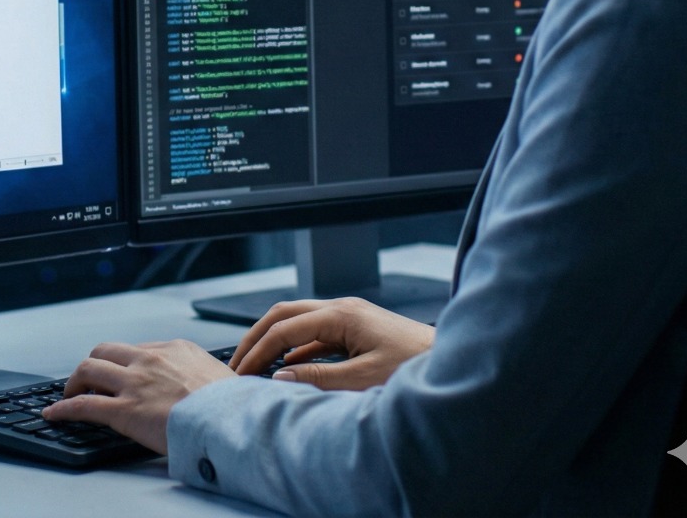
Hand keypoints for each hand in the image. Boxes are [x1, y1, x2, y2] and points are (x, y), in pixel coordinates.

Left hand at [41, 339, 233, 454]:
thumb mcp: (218, 375)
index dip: (122, 363)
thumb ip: (198, 373)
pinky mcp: (125, 411)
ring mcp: (135, 383)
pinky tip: (54, 413)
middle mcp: (150, 359)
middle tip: (87, 380)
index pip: (136, 349)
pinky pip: (84, 405)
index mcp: (174, 349)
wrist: (231, 420)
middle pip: (105, 351)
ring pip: (89, 370)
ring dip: (74, 382)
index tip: (117, 374)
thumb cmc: (231, 405)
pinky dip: (63, 408)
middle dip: (92, 365)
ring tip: (68, 394)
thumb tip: (200, 383)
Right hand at [230, 297, 434, 390]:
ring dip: (275, 342)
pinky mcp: (357, 330)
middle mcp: (342, 308)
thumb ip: (319, 378)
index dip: (258, 350)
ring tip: (255, 366)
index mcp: (341, 314)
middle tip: (236, 362)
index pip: (285, 328)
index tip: (240, 372)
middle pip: (285, 314)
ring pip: (299, 322)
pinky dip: (296, 349)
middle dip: (257, 336)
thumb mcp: (364, 379)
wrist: (449, 362)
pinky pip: (316, 335)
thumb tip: (279, 376)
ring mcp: (349, 317)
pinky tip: (288, 368)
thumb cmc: (415, 368)